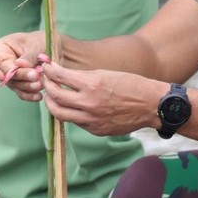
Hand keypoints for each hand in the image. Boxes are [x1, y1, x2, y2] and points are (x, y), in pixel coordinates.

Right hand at [0, 31, 47, 100]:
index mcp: (1, 50)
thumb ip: (29, 55)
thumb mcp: (37, 43)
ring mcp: (12, 76)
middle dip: (20, 76)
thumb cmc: (41, 40)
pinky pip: (22, 93)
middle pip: (4, 75)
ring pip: (14, 86)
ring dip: (27, 86)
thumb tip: (19, 65)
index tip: (1, 76)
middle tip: (36, 75)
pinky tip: (38, 96)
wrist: (53, 47)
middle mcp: (3, 64)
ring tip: (41, 84)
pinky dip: (30, 95)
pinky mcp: (21, 85)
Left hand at [36, 60, 159, 136]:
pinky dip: (70, 113)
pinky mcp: (95, 130)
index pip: (59, 77)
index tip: (46, 67)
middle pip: (55, 97)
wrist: (151, 105)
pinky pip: (75, 122)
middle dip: (47, 87)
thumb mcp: (106, 74)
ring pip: (60, 114)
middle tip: (46, 82)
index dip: (49, 71)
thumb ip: (83, 76)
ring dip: (53, 104)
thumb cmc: (132, 85)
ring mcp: (91, 119)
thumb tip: (62, 74)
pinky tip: (73, 107)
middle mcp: (88, 103)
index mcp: (91, 85)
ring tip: (53, 97)